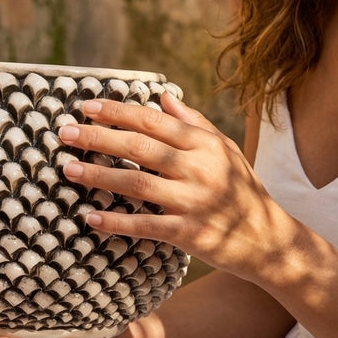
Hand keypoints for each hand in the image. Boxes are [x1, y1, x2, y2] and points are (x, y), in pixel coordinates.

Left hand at [58, 92, 294, 282]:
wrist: (272, 242)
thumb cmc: (242, 189)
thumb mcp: (225, 150)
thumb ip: (193, 122)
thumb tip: (163, 96)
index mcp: (205, 144)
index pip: (153, 121)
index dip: (117, 112)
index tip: (86, 106)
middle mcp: (199, 169)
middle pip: (139, 147)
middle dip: (98, 137)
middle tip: (65, 133)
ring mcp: (194, 202)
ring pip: (137, 184)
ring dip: (99, 175)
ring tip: (69, 170)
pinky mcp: (190, 234)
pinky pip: (145, 226)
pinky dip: (116, 222)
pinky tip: (90, 216)